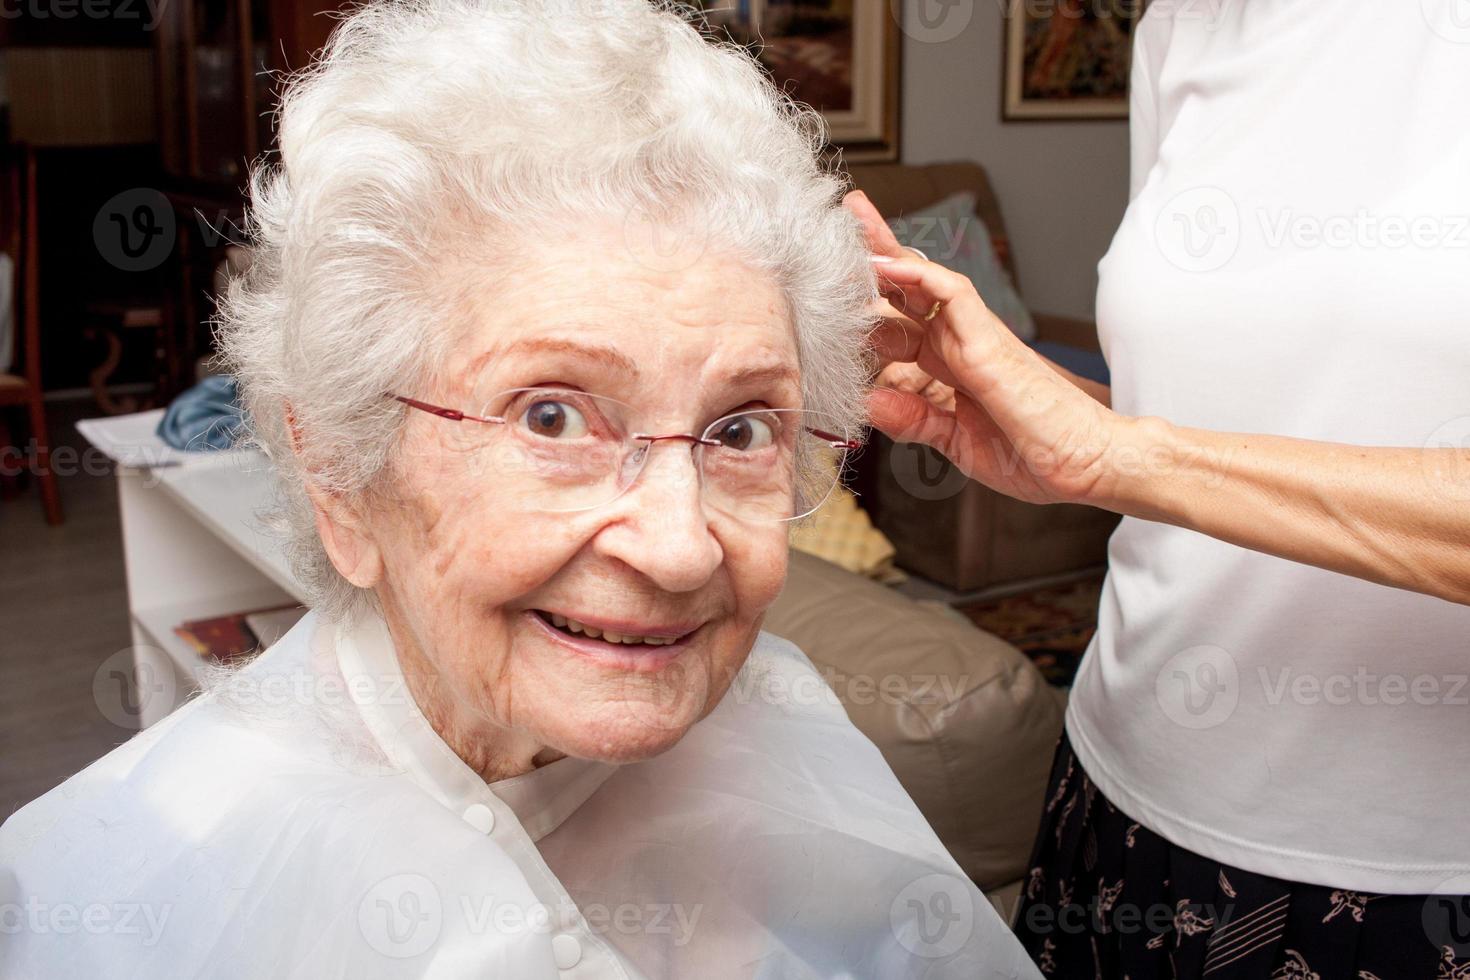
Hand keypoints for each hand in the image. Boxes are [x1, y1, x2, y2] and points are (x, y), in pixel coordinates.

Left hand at [846, 190, 1122, 505]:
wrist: (1092, 463)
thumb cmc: (1037, 453)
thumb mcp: (957, 443)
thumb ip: (915, 421)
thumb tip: (870, 403)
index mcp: (949, 365)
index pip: (901, 320)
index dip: (867, 301)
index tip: (831, 288)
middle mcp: (959, 343)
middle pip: (908, 286)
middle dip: (872, 256)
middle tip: (838, 223)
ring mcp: (975, 337)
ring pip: (925, 278)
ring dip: (887, 250)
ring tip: (851, 221)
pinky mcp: (991, 341)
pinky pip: (952, 293)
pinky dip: (916, 274)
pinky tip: (883, 265)